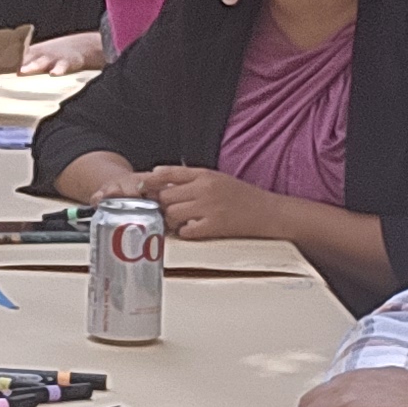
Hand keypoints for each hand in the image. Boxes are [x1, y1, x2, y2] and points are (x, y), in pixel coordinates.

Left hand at [18, 32, 103, 74]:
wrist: (79, 47)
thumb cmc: (51, 57)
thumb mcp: (35, 57)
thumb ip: (20, 67)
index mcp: (29, 55)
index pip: (12, 58)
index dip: (1, 63)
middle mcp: (38, 56)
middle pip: (22, 60)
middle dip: (11, 64)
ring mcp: (52, 58)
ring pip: (40, 62)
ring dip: (31, 66)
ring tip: (23, 71)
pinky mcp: (66, 62)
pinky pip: (62, 67)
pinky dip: (59, 70)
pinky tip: (55, 74)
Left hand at [139, 166, 268, 242]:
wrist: (269, 213)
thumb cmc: (242, 197)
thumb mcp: (217, 178)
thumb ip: (189, 176)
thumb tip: (157, 173)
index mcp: (205, 175)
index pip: (169, 174)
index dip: (150, 181)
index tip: (138, 187)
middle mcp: (205, 189)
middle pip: (165, 196)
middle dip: (162, 206)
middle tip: (166, 213)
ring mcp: (209, 207)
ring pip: (172, 214)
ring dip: (172, 221)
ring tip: (181, 223)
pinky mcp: (214, 226)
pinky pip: (186, 231)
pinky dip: (185, 233)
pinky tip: (192, 230)